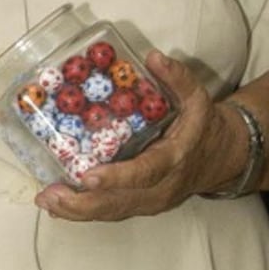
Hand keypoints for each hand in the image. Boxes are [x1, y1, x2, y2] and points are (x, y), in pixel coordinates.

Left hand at [34, 51, 241, 222]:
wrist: (222, 157)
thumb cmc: (203, 126)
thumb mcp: (197, 98)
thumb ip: (178, 78)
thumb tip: (154, 57)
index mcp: (174, 159)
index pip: (145, 172)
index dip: (117, 178)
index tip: (88, 178)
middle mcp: (161, 187)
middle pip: (120, 202)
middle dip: (83, 202)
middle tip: (51, 195)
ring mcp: (150, 201)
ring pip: (112, 212)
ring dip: (76, 211)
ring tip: (46, 201)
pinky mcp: (140, 205)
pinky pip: (111, 212)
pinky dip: (83, 212)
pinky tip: (58, 208)